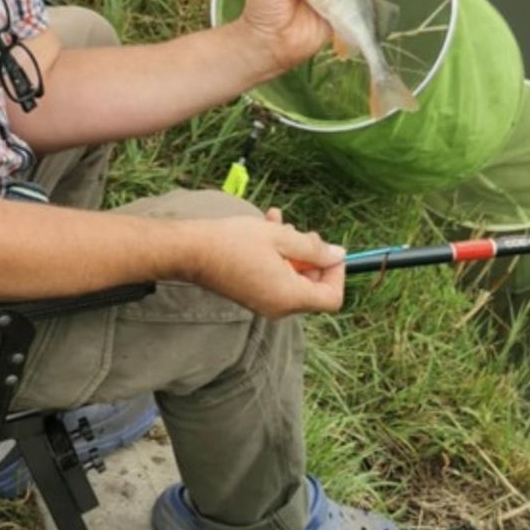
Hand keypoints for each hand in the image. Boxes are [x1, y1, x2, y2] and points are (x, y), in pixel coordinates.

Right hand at [189, 208, 346, 317]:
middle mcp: (279, 307)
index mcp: (289, 297)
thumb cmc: (233, 242)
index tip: (329, 251)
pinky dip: (277, 256)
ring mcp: (264, 303)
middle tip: (302, 231)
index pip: (331, 298)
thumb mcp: (280, 237)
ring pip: (293, 278)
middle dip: (312, 256)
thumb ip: (313, 248)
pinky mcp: (252, 295)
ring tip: (279, 222)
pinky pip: (276, 278)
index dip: (337, 274)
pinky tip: (267, 228)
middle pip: (312, 288)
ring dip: (292, 249)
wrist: (191, 251)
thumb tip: (338, 255)